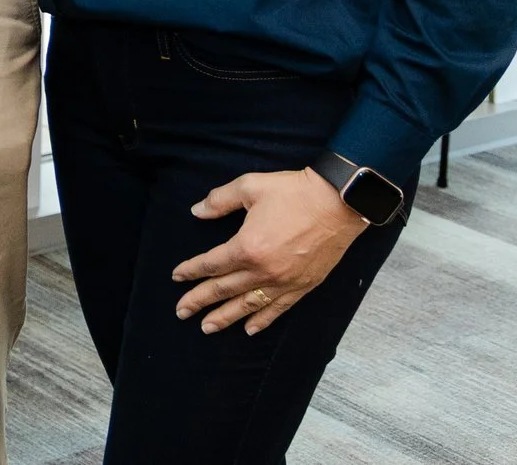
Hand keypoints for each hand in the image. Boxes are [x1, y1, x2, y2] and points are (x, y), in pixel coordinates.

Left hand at [171, 167, 369, 334]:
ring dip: (226, 317)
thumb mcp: (249, 187)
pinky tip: (250, 329)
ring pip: (248, 305)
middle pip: (224, 289)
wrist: (339, 203)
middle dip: (200, 301)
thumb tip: (196, 211)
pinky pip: (279, 309)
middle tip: (181, 312)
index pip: (211, 264)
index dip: (191, 271)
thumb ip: (219, 200)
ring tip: (207, 327)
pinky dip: (263, 320)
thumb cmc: (294, 192)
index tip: (176, 277)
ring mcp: (285, 282)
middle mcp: (264, 271)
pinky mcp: (304, 286)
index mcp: (247, 247)